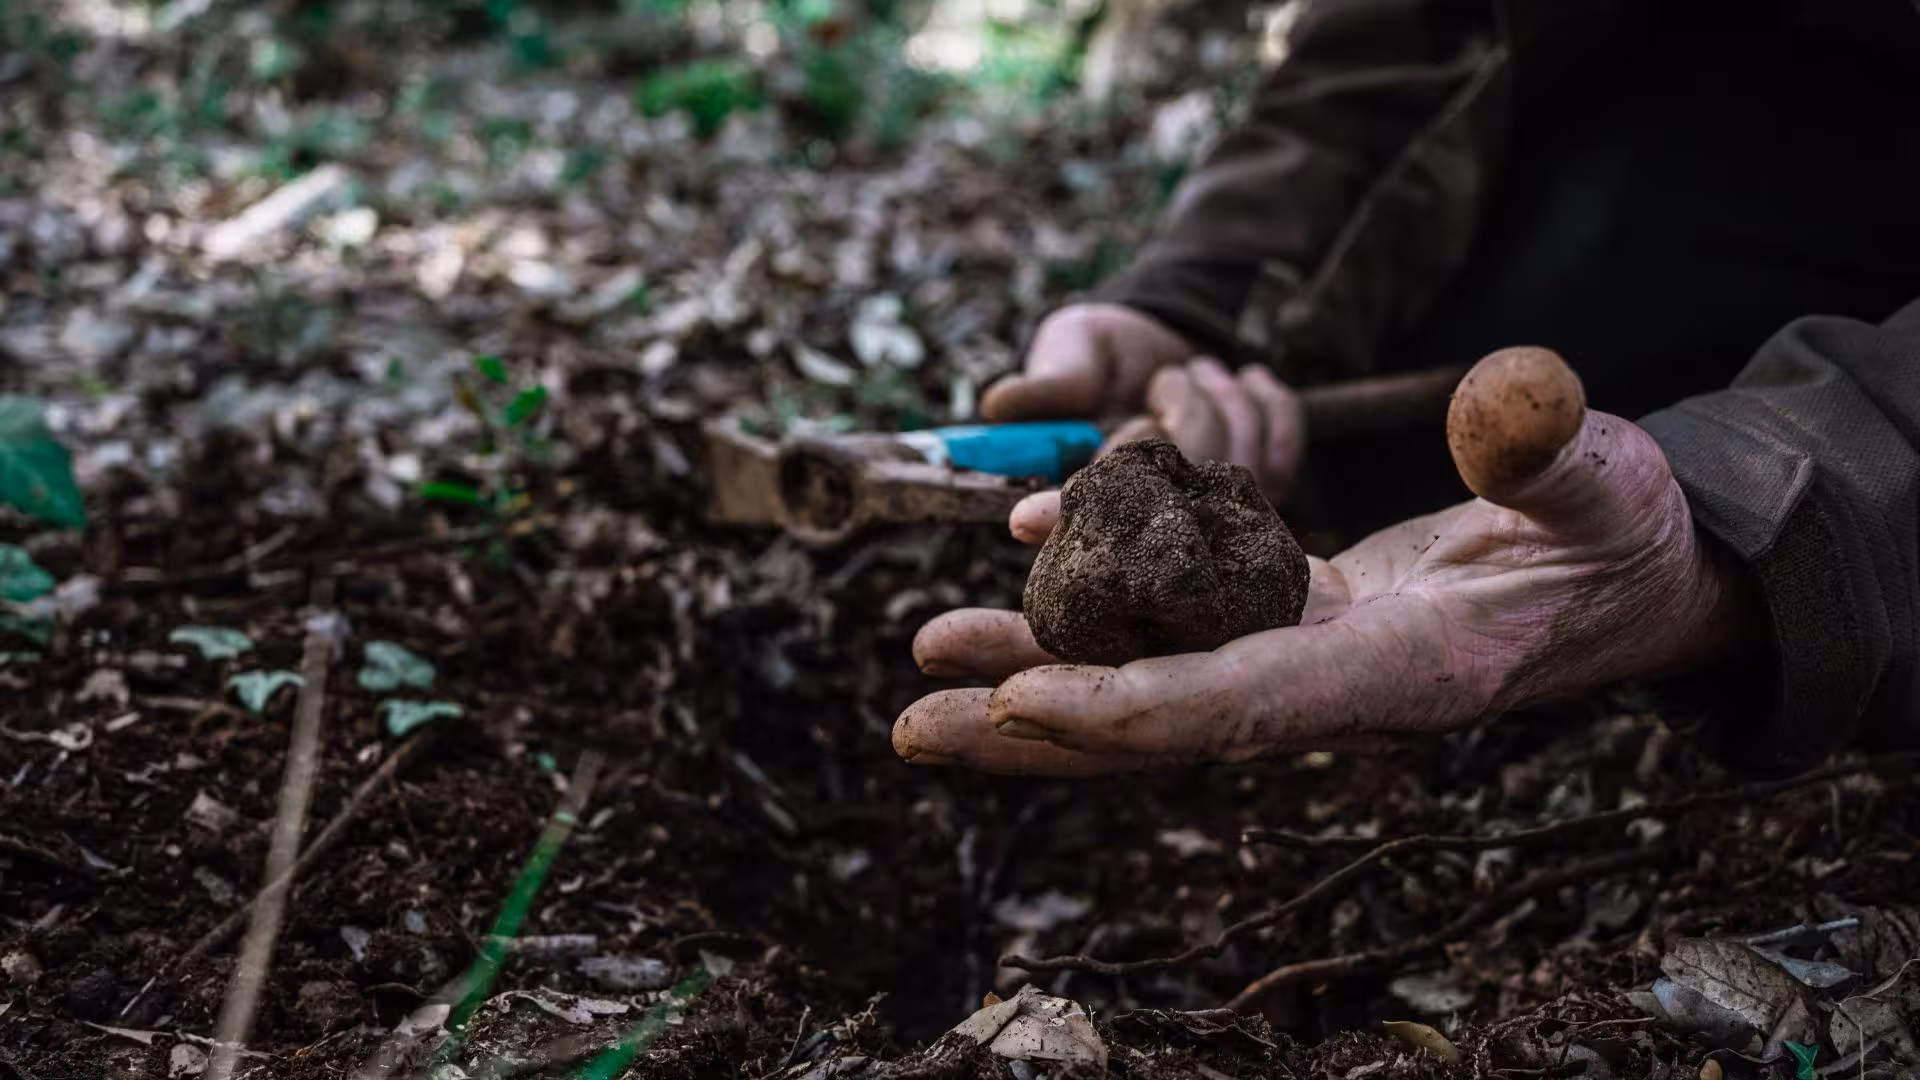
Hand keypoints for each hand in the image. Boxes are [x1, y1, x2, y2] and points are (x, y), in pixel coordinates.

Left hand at [893, 347, 1762, 774]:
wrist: (1631, 579)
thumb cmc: (1626, 535)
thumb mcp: (1614, 483)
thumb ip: (1555, 454)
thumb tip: (1509, 398)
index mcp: (1399, 672)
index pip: (1242, 701)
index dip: (1128, 703)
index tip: (1020, 695)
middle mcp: (1331, 685)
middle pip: (1158, 723)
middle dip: (1036, 727)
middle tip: (912, 720)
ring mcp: (1303, 657)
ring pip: (1146, 682)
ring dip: (1035, 675)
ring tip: (925, 659)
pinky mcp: (1292, 620)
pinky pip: (1172, 627)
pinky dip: (1097, 612)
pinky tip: (1025, 567)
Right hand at [986, 304, 1305, 501]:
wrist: (1171, 340)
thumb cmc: (1108, 350)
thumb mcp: (1070, 346)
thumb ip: (1050, 380)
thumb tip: (998, 405)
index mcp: (1091, 486)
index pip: (1076, 507)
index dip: (1056, 512)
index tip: (1027, 515)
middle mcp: (1150, 513)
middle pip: (1178, 483)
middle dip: (1185, 411)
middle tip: (1164, 378)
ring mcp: (1212, 509)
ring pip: (1239, 458)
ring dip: (1222, 395)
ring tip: (1192, 373)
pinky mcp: (1266, 488)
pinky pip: (1285, 445)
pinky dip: (1267, 400)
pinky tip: (1242, 381)